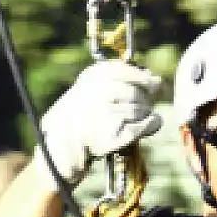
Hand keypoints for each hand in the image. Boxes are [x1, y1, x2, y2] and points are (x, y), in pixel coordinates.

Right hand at [32, 60, 163, 189]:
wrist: (61, 146)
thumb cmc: (81, 116)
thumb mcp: (89, 88)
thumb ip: (117, 79)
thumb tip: (153, 79)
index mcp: (91, 78)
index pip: (124, 70)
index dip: (143, 77)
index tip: (154, 83)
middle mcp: (97, 92)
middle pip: (137, 91)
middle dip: (145, 99)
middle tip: (142, 106)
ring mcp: (105, 114)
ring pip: (141, 109)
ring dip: (145, 114)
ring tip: (134, 119)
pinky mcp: (114, 135)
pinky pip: (144, 126)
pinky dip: (151, 125)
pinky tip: (148, 126)